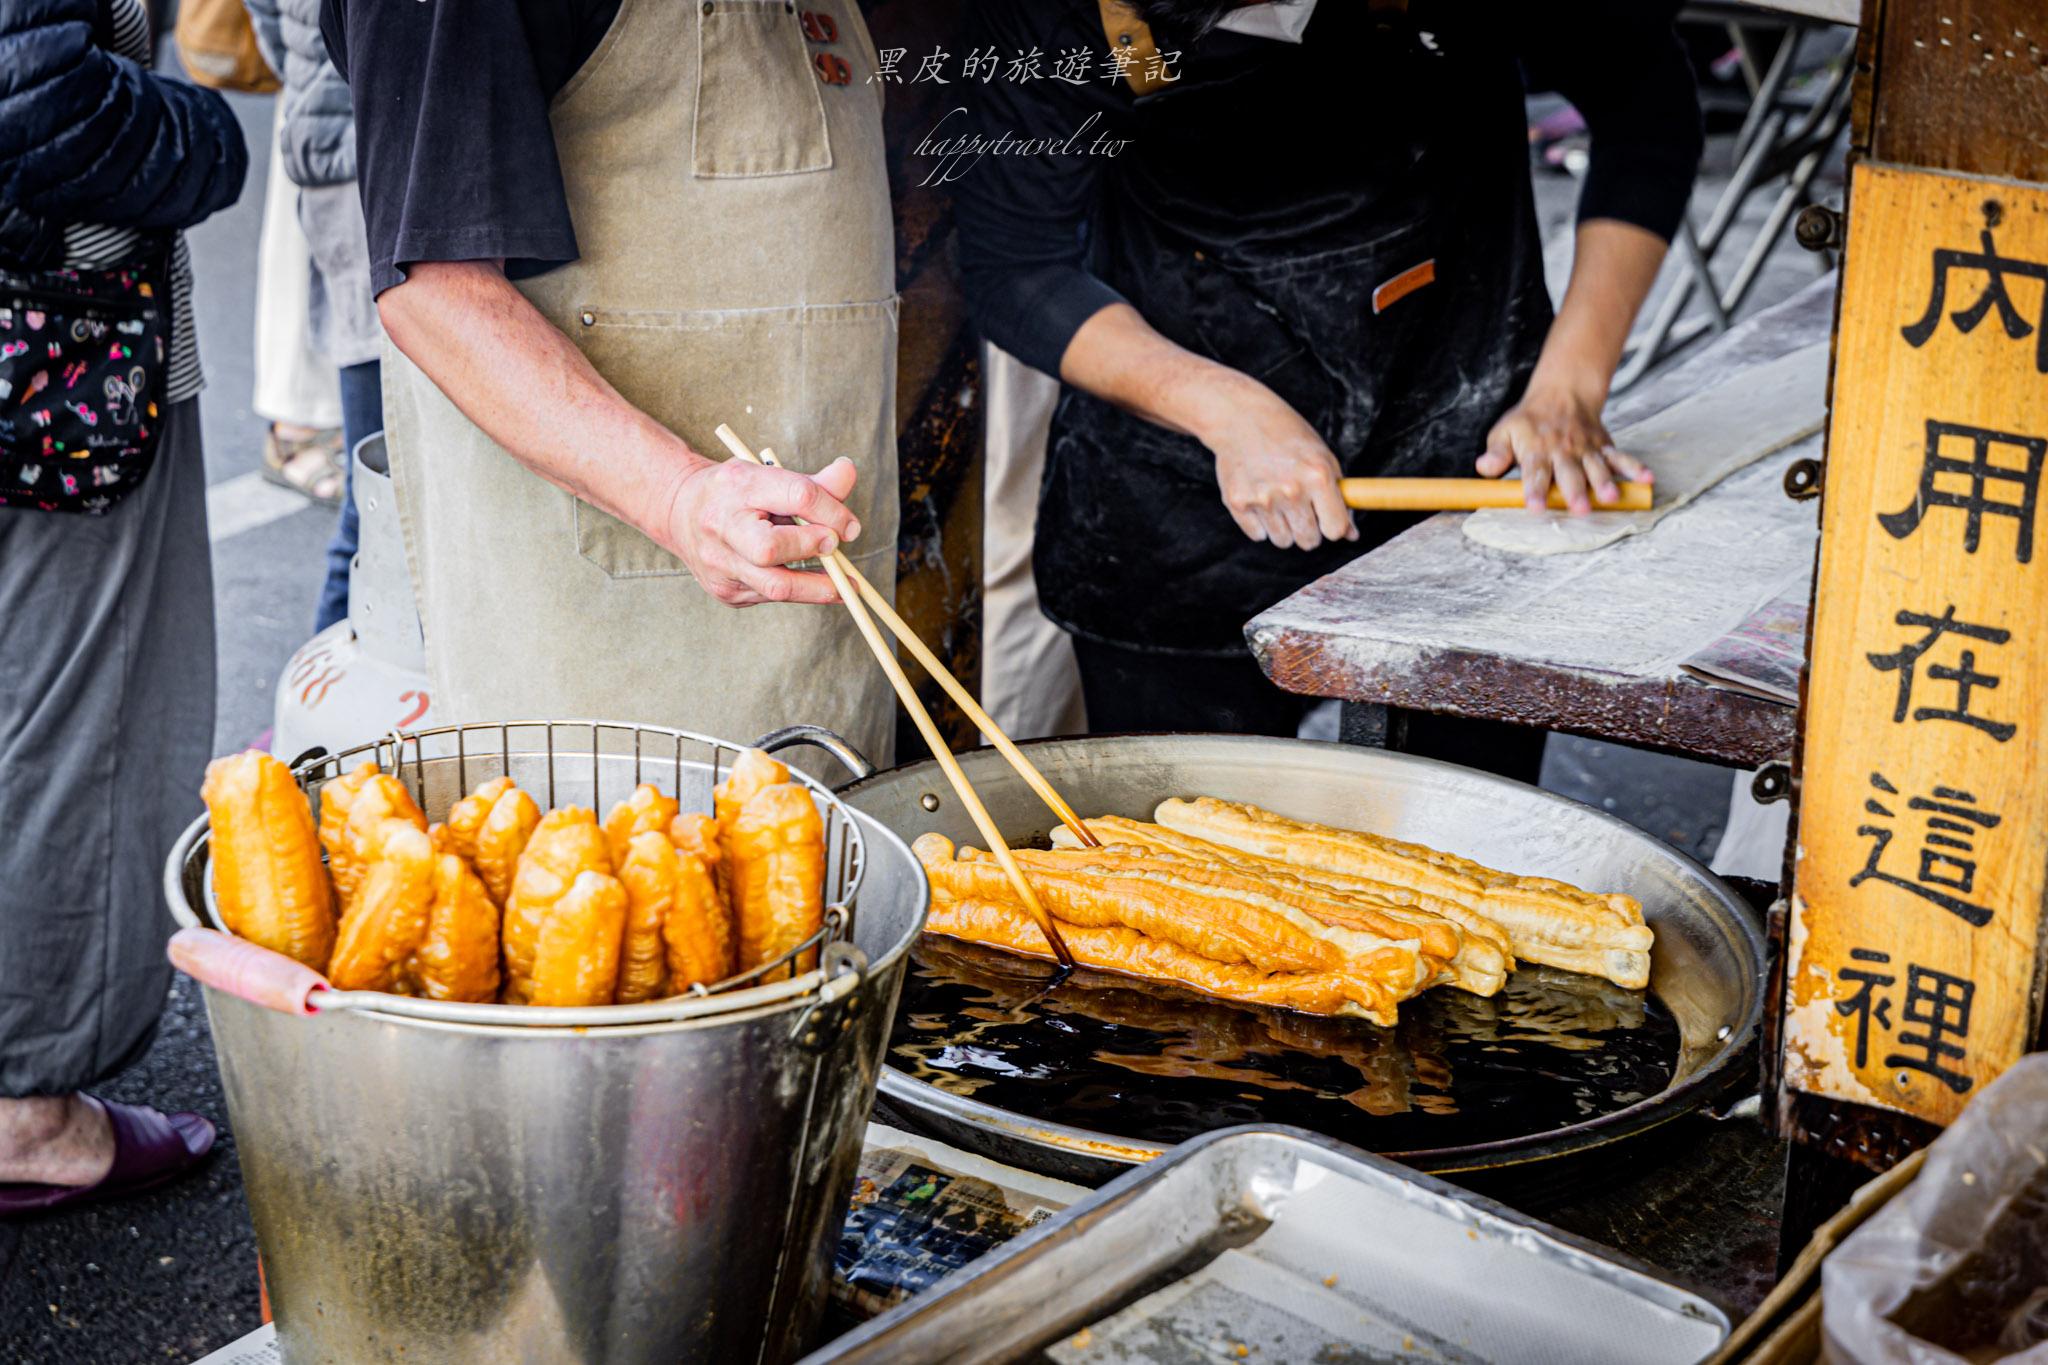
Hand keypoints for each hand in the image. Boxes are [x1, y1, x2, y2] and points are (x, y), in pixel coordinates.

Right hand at [662, 456, 862, 605]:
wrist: (679, 512)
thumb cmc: (734, 492)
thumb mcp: (768, 476)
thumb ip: (812, 483)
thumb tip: (848, 473)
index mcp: (738, 485)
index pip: (796, 496)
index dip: (831, 512)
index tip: (850, 526)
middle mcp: (722, 526)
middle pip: (771, 549)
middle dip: (811, 548)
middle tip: (834, 546)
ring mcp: (719, 564)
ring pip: (775, 586)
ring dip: (818, 588)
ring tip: (845, 587)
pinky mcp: (725, 590)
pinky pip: (771, 596)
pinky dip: (799, 591)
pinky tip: (813, 584)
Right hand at [1199, 378, 1356, 550]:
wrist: (1240, 417)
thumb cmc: (1287, 435)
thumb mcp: (1321, 457)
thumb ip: (1339, 496)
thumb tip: (1351, 534)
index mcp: (1318, 476)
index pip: (1335, 529)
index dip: (1334, 528)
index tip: (1327, 521)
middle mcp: (1291, 490)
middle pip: (1309, 541)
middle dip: (1308, 530)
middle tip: (1300, 508)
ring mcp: (1262, 498)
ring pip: (1283, 541)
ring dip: (1284, 527)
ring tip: (1277, 499)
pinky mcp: (1237, 503)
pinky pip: (1258, 535)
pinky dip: (1260, 524)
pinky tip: (1259, 497)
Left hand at [1477, 378, 1651, 514]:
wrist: (1562, 393)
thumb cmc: (1528, 422)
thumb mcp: (1504, 432)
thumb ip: (1496, 453)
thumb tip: (1483, 468)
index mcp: (1536, 449)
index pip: (1534, 472)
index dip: (1535, 490)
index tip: (1536, 507)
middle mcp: (1563, 451)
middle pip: (1569, 473)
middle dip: (1575, 491)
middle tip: (1581, 510)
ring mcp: (1586, 449)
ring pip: (1597, 467)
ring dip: (1605, 483)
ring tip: (1612, 498)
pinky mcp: (1604, 446)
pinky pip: (1621, 457)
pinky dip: (1635, 468)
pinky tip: (1647, 480)